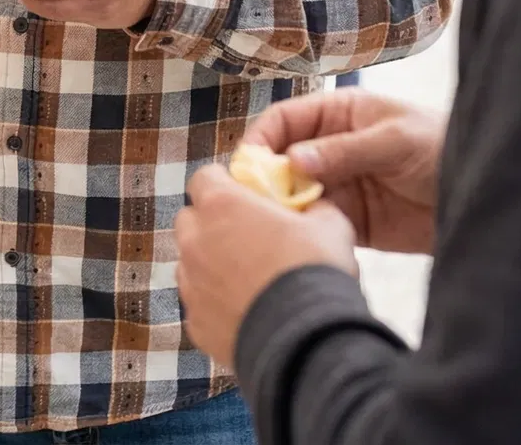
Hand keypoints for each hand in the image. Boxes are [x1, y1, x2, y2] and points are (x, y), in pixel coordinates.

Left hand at [175, 165, 358, 366]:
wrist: (307, 342)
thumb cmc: (315, 272)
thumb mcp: (330, 226)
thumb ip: (314, 208)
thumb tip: (313, 207)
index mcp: (222, 206)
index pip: (204, 178)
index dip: (223, 184)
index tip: (244, 195)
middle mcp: (195, 241)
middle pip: (190, 220)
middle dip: (211, 223)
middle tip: (246, 237)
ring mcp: (191, 284)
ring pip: (189, 263)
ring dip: (210, 264)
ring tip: (247, 279)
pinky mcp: (195, 323)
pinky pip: (199, 304)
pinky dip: (215, 304)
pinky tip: (246, 312)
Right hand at [244, 89, 444, 253]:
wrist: (485, 195)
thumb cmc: (443, 148)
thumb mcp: (395, 141)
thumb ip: (345, 150)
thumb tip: (292, 161)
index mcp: (338, 115)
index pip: (285, 120)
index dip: (262, 139)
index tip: (248, 165)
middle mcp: (330, 149)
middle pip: (281, 161)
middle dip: (265, 180)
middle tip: (255, 203)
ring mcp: (339, 186)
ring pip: (293, 197)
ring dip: (281, 210)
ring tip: (276, 226)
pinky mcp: (350, 222)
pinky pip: (316, 226)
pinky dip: (305, 233)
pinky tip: (301, 242)